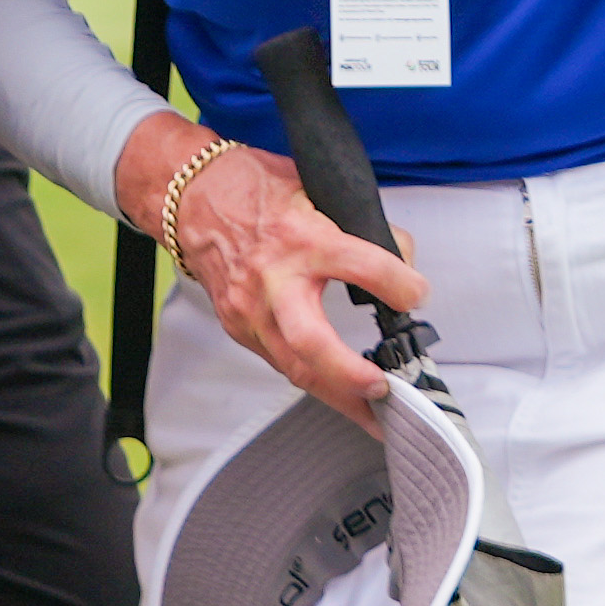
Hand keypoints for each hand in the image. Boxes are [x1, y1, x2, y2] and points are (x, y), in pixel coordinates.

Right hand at [132, 117, 431, 415]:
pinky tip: (338, 395)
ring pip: (294, 368)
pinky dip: (312, 381)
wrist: (187, 196)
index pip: (362, 266)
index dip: (400, 285)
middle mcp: (272, 278)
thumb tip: (400, 262)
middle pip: (311, 342)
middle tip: (386, 389)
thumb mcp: (314, 187)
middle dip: (351, 375)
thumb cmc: (249, 186)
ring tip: (376, 419)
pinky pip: (279, 362)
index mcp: (299, 236)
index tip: (417, 296)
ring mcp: (248, 308)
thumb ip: (359, 225)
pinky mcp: (237, 325)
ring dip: (339, 398)